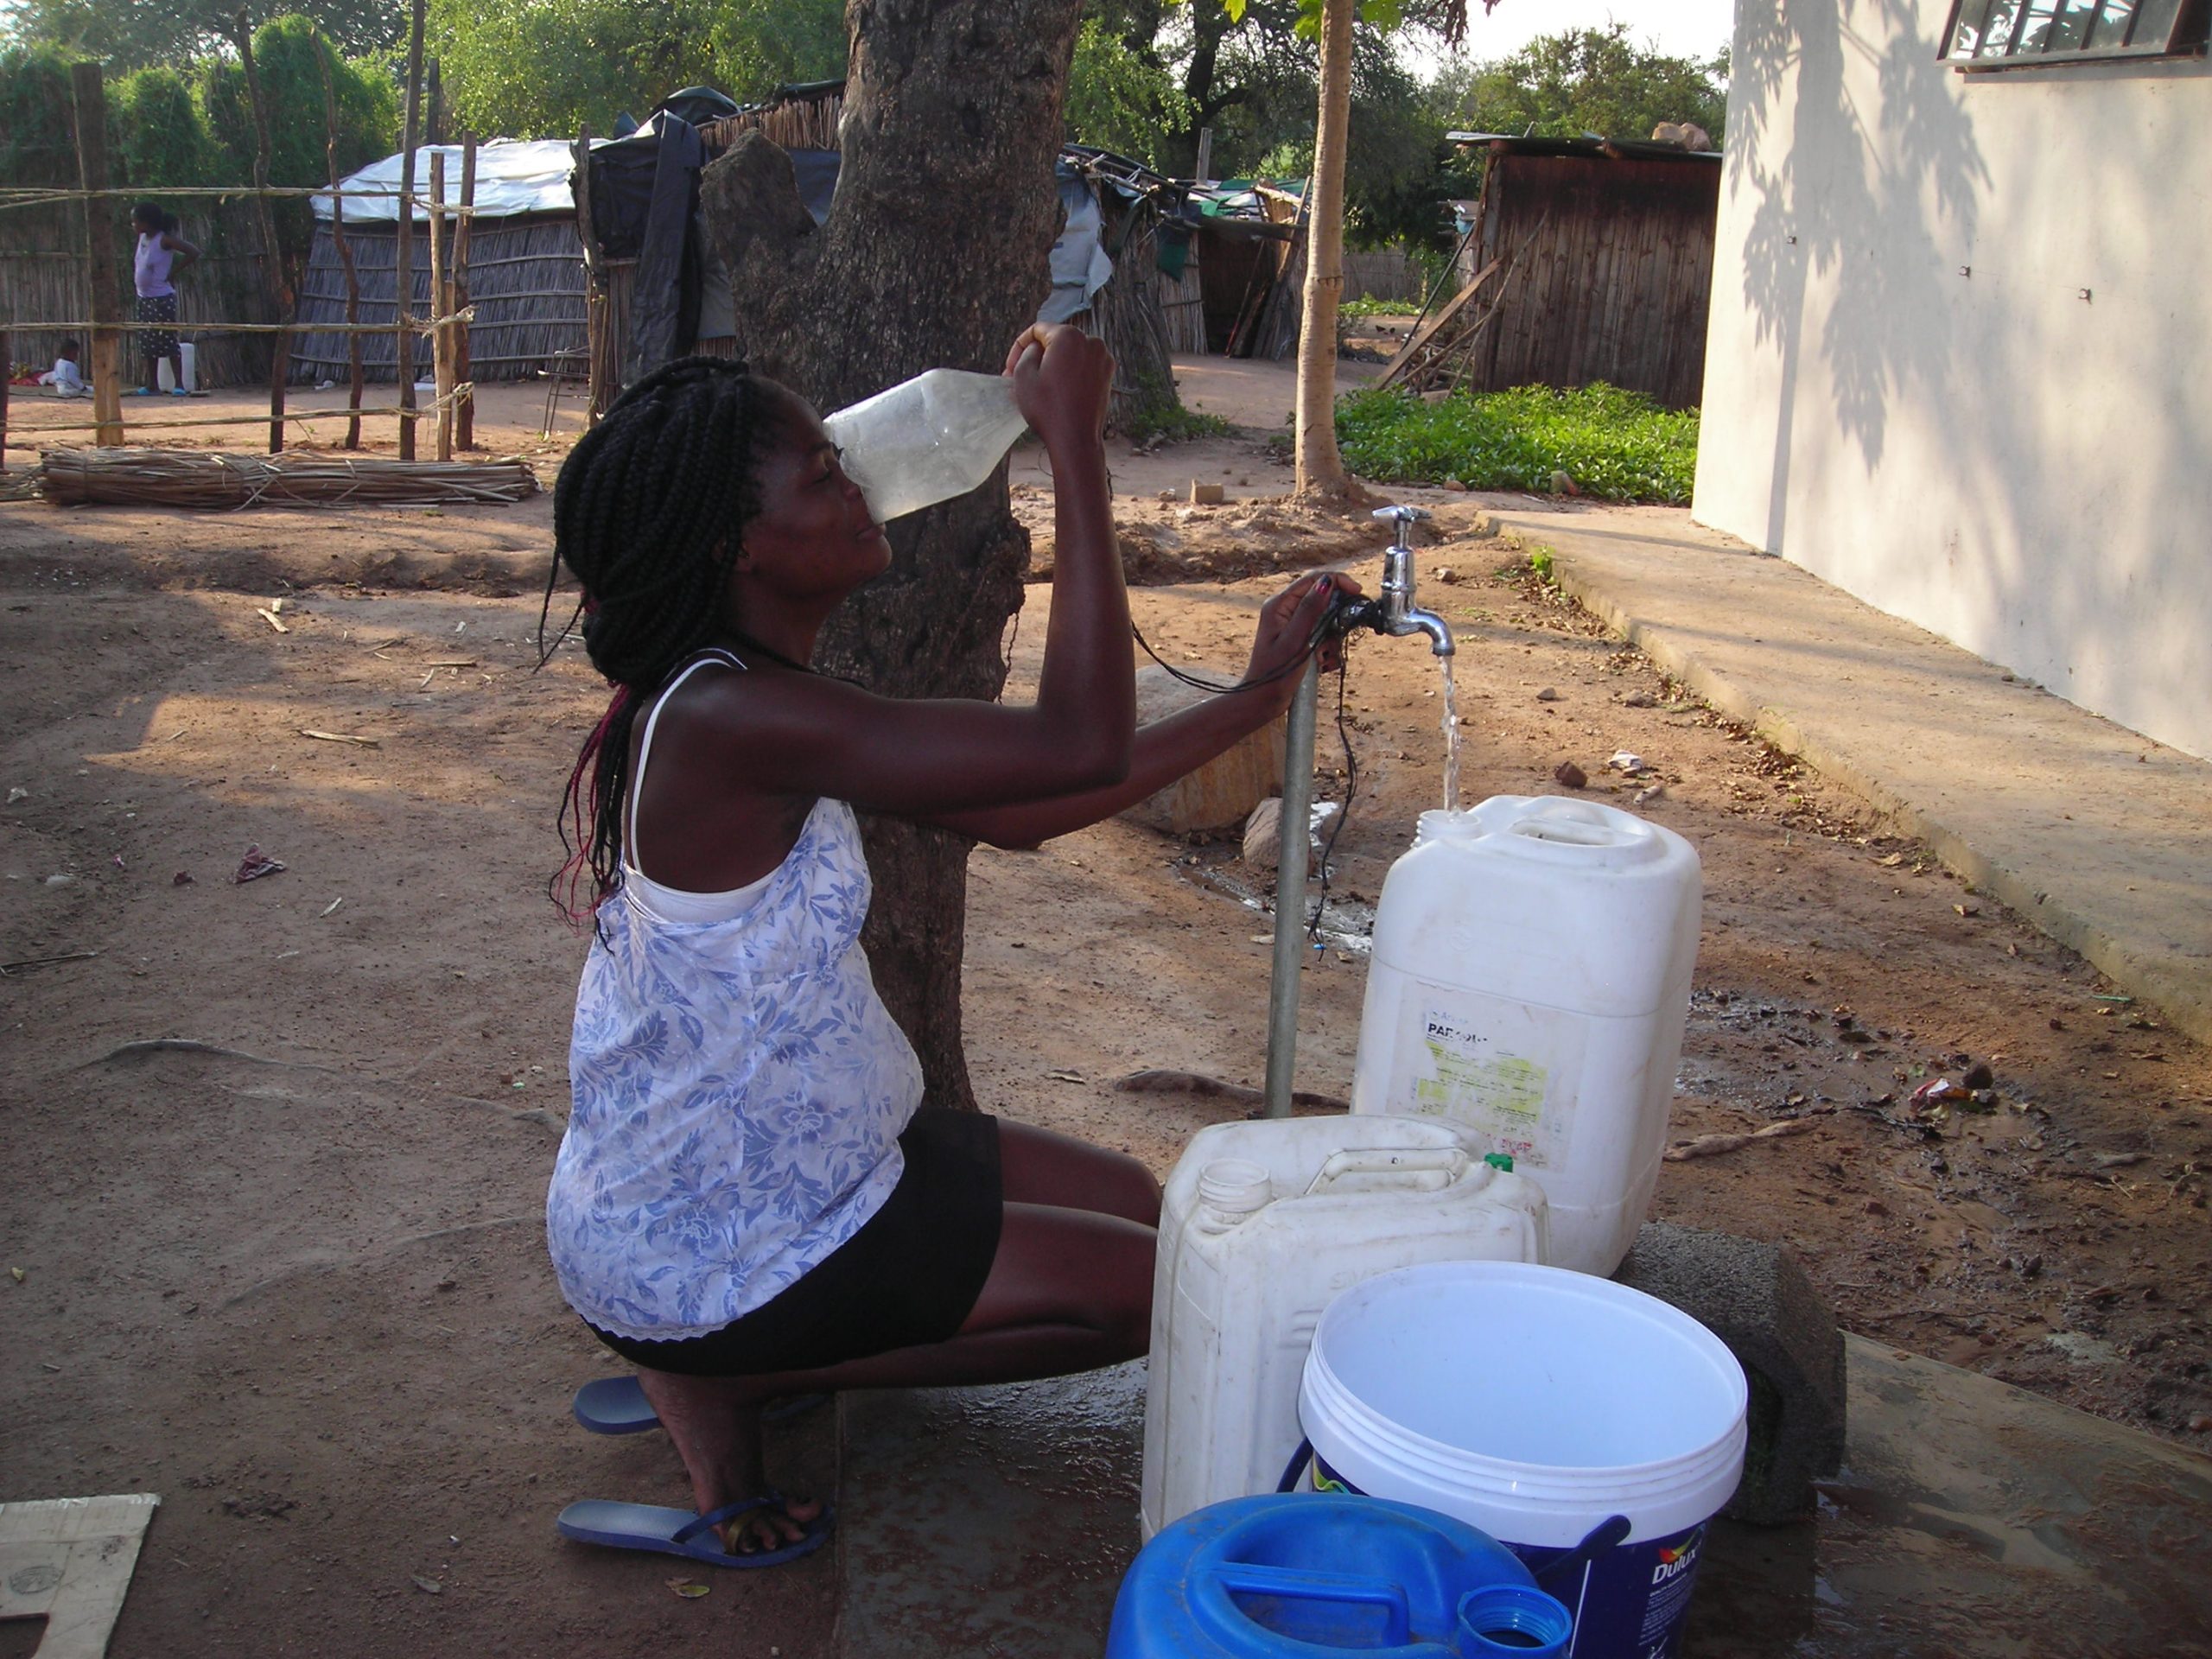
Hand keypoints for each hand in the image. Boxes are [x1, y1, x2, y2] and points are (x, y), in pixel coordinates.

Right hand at [1004, 324, 1113, 452]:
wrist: (1075, 440)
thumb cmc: (1047, 409)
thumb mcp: (1023, 375)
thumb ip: (1027, 351)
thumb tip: (1036, 347)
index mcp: (1069, 336)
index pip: (1037, 331)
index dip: (1018, 347)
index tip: (1010, 369)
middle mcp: (1090, 341)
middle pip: (1054, 341)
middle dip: (1036, 357)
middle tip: (1019, 378)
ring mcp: (1102, 358)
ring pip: (1069, 354)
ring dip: (1052, 365)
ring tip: (1037, 386)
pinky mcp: (1107, 374)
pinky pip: (1082, 366)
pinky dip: (1068, 373)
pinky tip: (1055, 390)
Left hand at [1243, 572, 1362, 703]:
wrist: (1262, 700)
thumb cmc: (1274, 674)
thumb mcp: (1295, 641)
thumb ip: (1310, 610)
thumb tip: (1326, 582)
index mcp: (1279, 605)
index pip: (1313, 579)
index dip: (1338, 581)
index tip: (1358, 592)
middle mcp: (1285, 610)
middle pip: (1322, 598)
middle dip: (1336, 617)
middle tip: (1337, 637)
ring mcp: (1292, 623)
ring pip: (1325, 618)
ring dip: (1331, 637)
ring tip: (1323, 657)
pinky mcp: (1299, 637)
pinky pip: (1322, 634)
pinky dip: (1327, 647)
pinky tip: (1321, 663)